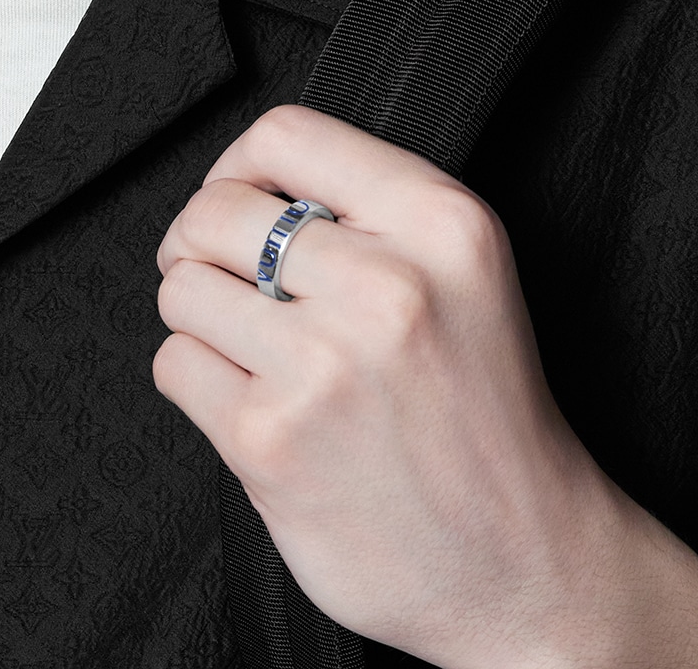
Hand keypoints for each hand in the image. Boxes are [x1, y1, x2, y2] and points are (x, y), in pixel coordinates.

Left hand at [153, 105, 697, 668]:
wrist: (522, 562)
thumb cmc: (480, 409)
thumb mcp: (462, 270)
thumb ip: (368, 208)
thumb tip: (239, 179)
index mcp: (442, 223)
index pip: (286, 134)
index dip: (240, 165)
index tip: (240, 202)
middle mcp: (388, 284)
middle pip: (214, 210)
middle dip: (202, 245)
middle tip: (228, 283)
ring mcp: (324, 365)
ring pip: (182, 287)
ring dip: (201, 318)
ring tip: (257, 352)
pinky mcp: (271, 442)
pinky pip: (175, 365)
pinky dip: (198, 382)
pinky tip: (256, 404)